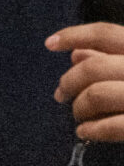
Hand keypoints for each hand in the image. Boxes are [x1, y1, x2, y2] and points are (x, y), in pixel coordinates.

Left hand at [50, 22, 123, 141]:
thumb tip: (76, 54)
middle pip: (94, 67)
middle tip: (61, 95)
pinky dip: (93, 129)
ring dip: (79, 107)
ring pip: (98, 95)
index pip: (108, 34)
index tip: (49, 44)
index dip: (75, 34)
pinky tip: (85, 132)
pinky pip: (116, 126)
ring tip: (78, 115)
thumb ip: (114, 58)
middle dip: (69, 81)